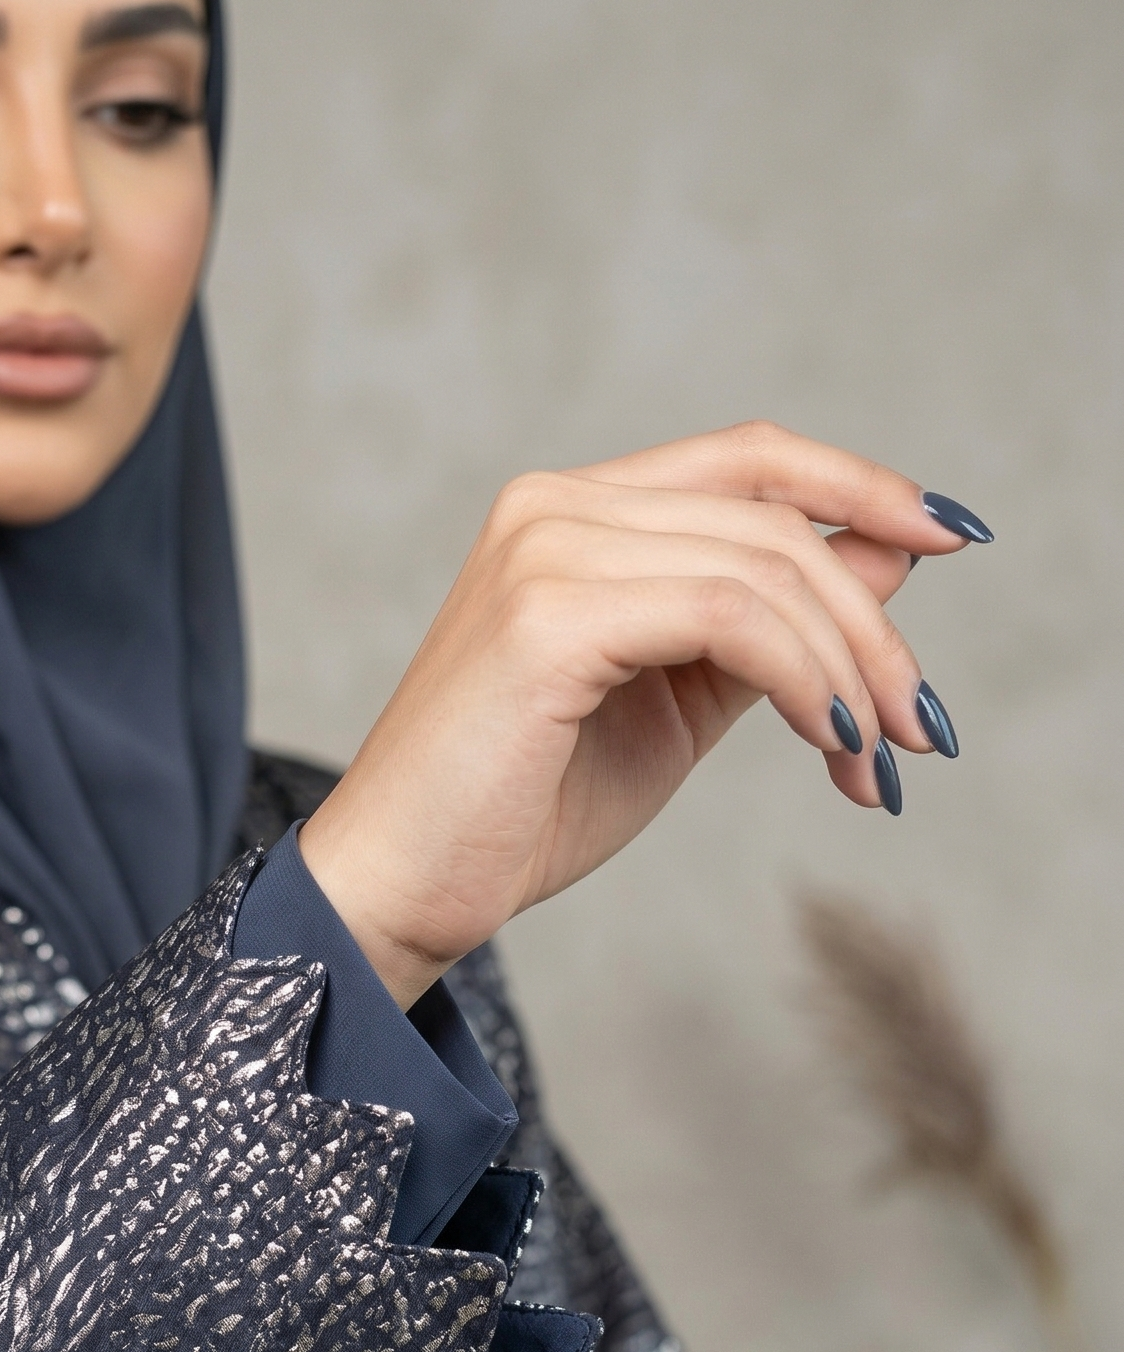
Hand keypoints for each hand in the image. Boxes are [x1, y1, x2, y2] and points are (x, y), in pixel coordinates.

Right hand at [301, 422, 988, 1006]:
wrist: (400, 891)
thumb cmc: (518, 815)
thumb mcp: (675, 708)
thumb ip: (767, 632)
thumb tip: (891, 562)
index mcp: (571, 514)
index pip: (749, 460)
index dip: (861, 486)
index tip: (952, 539)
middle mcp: (552, 506)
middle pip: (774, 517)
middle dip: (873, 625)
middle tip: (920, 730)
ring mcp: (544, 549)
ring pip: (765, 568)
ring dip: (851, 667)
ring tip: (877, 759)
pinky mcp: (547, 615)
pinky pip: (729, 616)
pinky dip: (803, 678)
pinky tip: (830, 742)